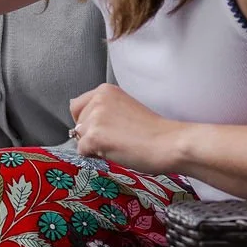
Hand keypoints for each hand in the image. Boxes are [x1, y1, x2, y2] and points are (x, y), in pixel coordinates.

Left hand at [67, 84, 186, 175]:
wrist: (169, 143)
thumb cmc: (154, 131)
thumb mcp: (124, 108)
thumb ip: (104, 110)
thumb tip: (80, 124)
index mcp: (105, 90)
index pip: (77, 106)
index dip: (87, 121)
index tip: (104, 128)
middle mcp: (97, 100)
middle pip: (77, 123)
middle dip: (90, 134)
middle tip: (116, 138)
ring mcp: (94, 117)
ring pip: (79, 137)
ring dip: (94, 145)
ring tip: (118, 144)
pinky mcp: (94, 136)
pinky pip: (82, 151)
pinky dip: (95, 156)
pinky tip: (116, 151)